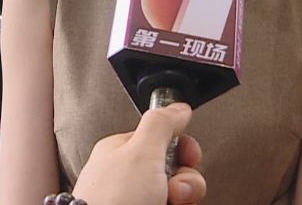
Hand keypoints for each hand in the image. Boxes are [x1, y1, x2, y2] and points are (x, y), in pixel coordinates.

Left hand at [73, 103, 205, 204]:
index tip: (190, 156)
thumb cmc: (112, 202)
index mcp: (121, 152)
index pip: (162, 139)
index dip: (182, 147)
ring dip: (184, 198)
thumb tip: (178, 106)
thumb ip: (162, 124)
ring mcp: (136, 202)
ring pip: (175, 194)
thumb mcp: (141, 150)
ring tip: (172, 204)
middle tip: (176, 190)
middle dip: (185, 180)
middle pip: (174, 170)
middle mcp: (128, 179)